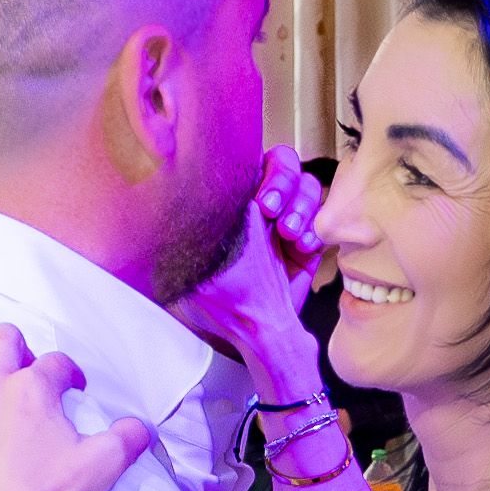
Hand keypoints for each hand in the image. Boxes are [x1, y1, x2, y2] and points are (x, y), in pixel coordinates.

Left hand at [172, 156, 324, 373]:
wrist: (259, 332)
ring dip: (301, 205)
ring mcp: (288, 216)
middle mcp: (261, 201)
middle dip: (283, 181)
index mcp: (232, 201)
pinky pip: (322, 214)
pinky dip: (315, 227)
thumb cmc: (221, 301)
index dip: (258, 170)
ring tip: (290, 236)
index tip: (258, 201)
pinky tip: (302, 247)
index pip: (247, 158)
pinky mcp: (309, 235)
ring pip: (307, 183)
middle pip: (282, 160)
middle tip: (272, 213)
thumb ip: (189, 235)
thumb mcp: (194, 267)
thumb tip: (166, 208)